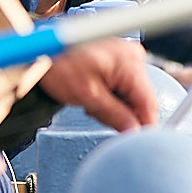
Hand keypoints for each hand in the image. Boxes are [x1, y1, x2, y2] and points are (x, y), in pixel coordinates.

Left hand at [39, 39, 158, 130]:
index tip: (137, 141)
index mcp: (129, 62)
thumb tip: (133, 131)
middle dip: (124, 114)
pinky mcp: (118, 60)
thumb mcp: (88, 96)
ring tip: (91, 102)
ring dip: (115, 106)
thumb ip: (115, 116)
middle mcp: (132, 56)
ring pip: (131, 95)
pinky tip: (94, 94)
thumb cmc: (59, 64)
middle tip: (97, 114)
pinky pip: (123, 86)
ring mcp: (126, 57)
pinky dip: (111, 96)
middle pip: (141, 99)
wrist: (42, 51)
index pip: (149, 103)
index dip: (144, 126)